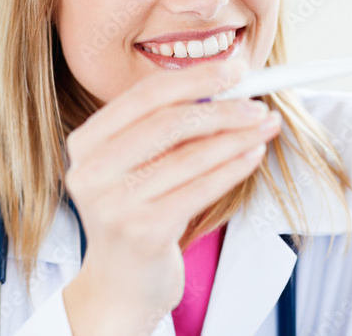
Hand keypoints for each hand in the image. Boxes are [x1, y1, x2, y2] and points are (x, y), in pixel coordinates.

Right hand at [62, 59, 281, 334]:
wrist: (121, 281)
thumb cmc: (136, 209)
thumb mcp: (135, 163)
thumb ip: (164, 125)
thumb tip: (225, 85)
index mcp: (86, 142)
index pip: (145, 96)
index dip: (194, 78)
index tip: (234, 69)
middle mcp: (92, 171)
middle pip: (169, 123)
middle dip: (222, 108)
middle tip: (257, 104)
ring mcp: (115, 204)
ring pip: (191, 157)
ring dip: (237, 138)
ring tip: (265, 127)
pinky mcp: (144, 231)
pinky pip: (201, 189)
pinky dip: (233, 168)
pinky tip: (254, 156)